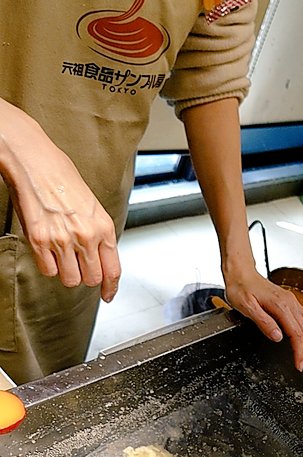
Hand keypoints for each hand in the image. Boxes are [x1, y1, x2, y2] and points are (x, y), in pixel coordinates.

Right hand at [0, 102, 120, 301]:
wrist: (35, 162)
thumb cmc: (61, 177)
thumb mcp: (92, 206)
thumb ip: (98, 233)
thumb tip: (99, 257)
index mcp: (103, 226)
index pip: (113, 269)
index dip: (111, 287)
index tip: (108, 294)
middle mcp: (85, 236)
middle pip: (92, 279)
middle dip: (86, 276)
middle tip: (79, 265)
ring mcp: (62, 240)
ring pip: (70, 280)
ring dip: (67, 273)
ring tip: (62, 256)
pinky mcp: (40, 241)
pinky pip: (48, 271)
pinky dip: (48, 265)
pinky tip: (48, 250)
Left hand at [223, 267, 302, 377]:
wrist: (240, 272)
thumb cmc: (240, 288)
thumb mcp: (246, 307)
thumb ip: (263, 322)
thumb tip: (277, 337)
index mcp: (281, 306)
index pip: (296, 334)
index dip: (300, 352)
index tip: (300, 366)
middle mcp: (290, 304)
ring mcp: (292, 303)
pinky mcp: (291, 303)